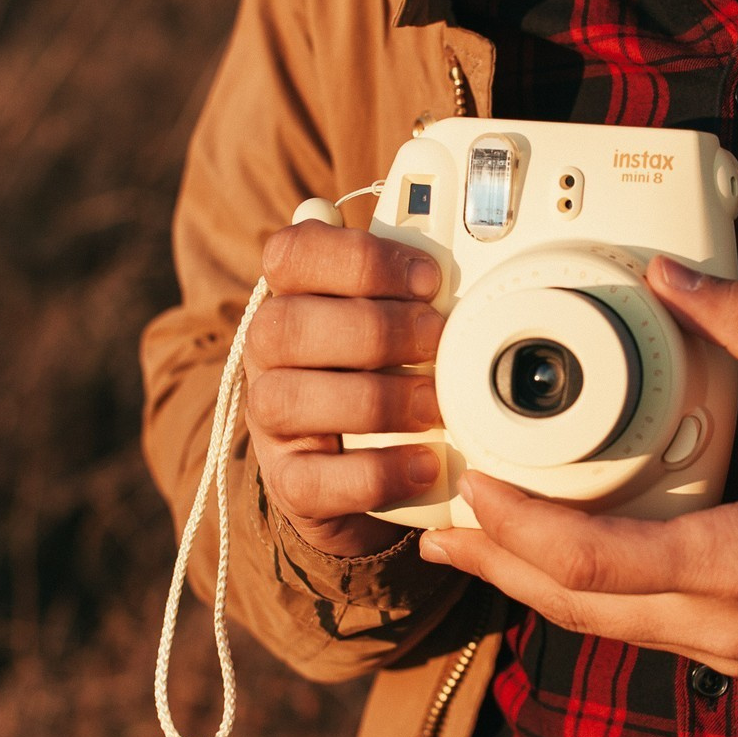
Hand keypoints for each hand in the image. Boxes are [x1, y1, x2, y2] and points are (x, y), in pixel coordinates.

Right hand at [245, 219, 443, 557]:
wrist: (372, 477)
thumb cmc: (393, 381)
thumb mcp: (405, 330)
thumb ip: (418, 297)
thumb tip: (468, 269)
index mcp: (294, 298)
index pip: (293, 254)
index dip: (360, 259)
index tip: (429, 279)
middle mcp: (269, 353)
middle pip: (288, 324)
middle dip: (377, 330)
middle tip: (437, 341)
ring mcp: (271, 419)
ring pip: (289, 398)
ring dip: (377, 399)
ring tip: (436, 405)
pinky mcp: (288, 482)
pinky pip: (312, 479)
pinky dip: (375, 471)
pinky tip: (422, 463)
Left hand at [417, 257, 737, 676]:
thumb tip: (670, 274)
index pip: (595, 560)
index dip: (518, 525)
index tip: (474, 481)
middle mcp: (725, 626)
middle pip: (577, 606)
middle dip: (500, 563)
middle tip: (440, 524)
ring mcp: (726, 649)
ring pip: (600, 625)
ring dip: (531, 580)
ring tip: (470, 541)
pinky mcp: (727, 647)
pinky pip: (633, 624)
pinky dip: (581, 589)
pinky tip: (546, 558)